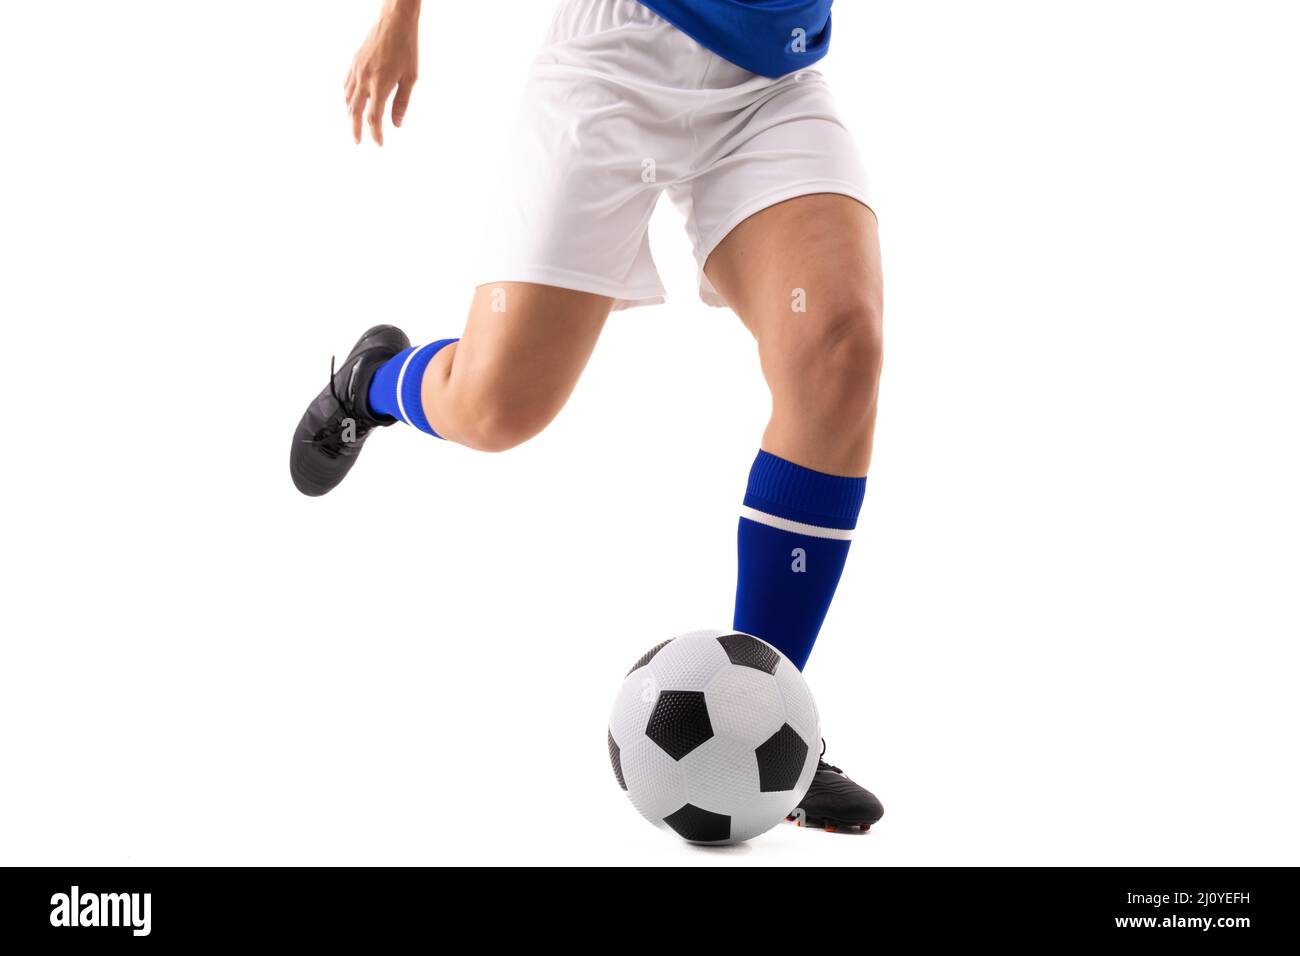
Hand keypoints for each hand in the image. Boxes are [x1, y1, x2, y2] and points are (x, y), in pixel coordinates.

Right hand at [344, 2, 419, 144]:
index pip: (374, 117)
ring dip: (351, 113)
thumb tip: (396, 124)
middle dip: (356, 129)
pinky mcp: (354, 62)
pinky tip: (352, 102)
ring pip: (348, 98)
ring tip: (355, 124)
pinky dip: (347, 97)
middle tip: (357, 142)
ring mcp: (357, 69)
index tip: (379, 144)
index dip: (376, 134)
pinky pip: (346, 84)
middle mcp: (364, 79)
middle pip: (356, 111)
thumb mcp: (410, 78)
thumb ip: (402, 102)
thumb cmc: (406, 48)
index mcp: (380, 84)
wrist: (394, 21)